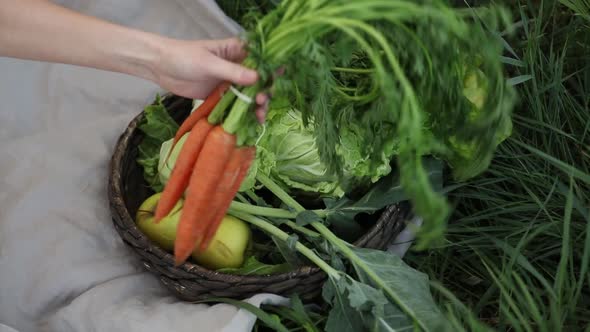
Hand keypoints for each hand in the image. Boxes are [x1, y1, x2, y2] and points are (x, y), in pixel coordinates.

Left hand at [153, 37, 269, 121]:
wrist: (159, 66)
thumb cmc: (184, 56)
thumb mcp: (209, 63)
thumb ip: (232, 71)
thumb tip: (257, 78)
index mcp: (236, 51)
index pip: (261, 60)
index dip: (271, 71)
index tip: (275, 83)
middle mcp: (237, 66)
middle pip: (259, 81)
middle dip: (264, 92)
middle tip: (261, 102)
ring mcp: (229, 82)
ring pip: (249, 95)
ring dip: (256, 106)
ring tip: (259, 117)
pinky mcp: (220, 95)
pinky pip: (235, 105)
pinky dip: (243, 114)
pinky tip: (250, 123)